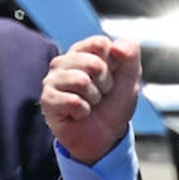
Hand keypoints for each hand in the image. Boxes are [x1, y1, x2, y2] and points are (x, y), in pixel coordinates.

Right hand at [40, 35, 141, 164]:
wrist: (107, 136)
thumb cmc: (114, 104)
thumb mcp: (130, 77)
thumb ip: (130, 54)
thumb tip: (115, 45)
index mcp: (83, 51)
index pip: (100, 43)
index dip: (114, 64)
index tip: (112, 77)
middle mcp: (64, 62)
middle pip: (93, 63)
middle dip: (106, 83)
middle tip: (101, 94)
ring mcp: (53, 80)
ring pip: (81, 81)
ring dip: (95, 98)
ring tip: (91, 103)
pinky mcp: (47, 100)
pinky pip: (73, 101)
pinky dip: (84, 111)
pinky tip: (79, 114)